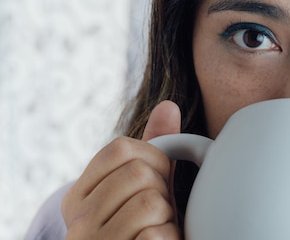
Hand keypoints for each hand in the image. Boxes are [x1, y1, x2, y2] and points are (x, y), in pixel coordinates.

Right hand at [62, 101, 181, 239]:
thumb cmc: (141, 227)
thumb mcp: (143, 187)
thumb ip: (152, 149)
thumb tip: (169, 105)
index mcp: (78, 197)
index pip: (119, 149)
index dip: (152, 157)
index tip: (157, 178)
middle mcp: (77, 223)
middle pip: (139, 174)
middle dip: (162, 190)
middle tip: (158, 212)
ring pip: (151, 203)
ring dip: (167, 218)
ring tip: (158, 231)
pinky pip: (157, 235)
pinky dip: (169, 238)